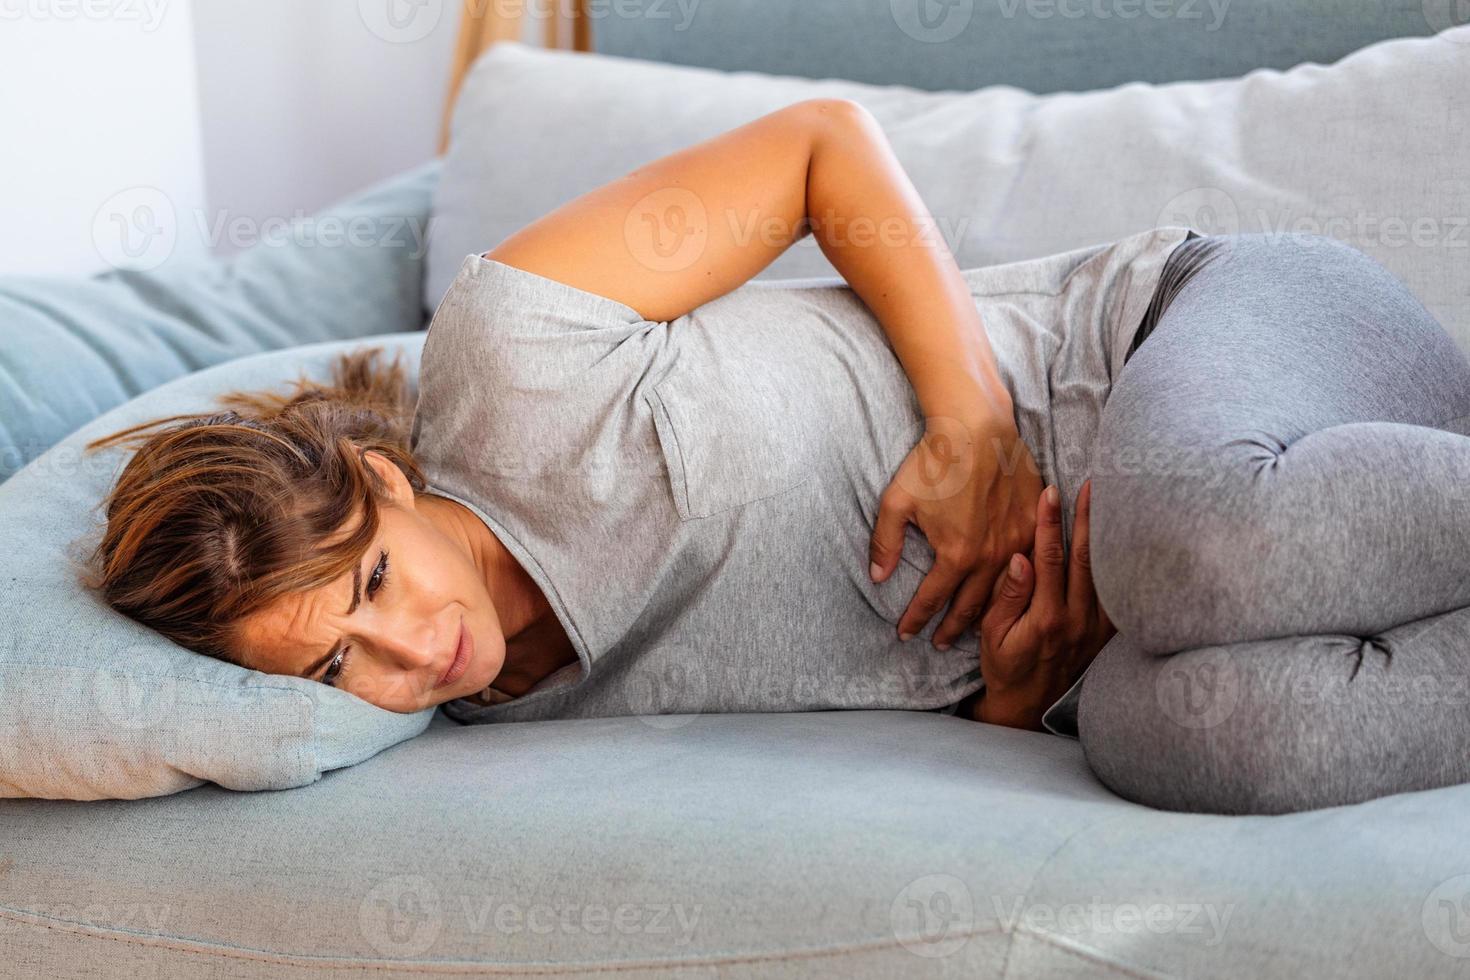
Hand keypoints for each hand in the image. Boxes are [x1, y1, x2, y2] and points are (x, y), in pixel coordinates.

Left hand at [869, 412, 1043, 647]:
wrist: (978, 428)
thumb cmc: (935, 462)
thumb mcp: (896, 502)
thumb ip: (886, 543)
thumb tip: (877, 577)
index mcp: (956, 556)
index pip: (932, 600)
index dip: (916, 619)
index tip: (905, 634)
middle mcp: (991, 557)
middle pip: (969, 605)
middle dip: (951, 628)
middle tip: (938, 643)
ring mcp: (1017, 542)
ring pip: (1003, 592)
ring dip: (985, 614)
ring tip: (973, 630)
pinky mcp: (1033, 524)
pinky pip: (1027, 566)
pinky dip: (1016, 586)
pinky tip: (1009, 594)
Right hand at [970, 478, 1115, 730]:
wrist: (1028, 706)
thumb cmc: (1003, 666)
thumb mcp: (991, 633)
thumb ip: (1008, 595)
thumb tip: (1019, 557)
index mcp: (1046, 616)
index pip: (1049, 558)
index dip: (1050, 523)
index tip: (1050, 493)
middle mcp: (1076, 619)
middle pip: (1085, 558)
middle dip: (1087, 518)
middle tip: (1092, 485)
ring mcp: (1095, 627)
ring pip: (1106, 572)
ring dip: (1108, 536)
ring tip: (1112, 503)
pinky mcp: (1103, 634)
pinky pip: (1116, 594)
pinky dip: (1120, 566)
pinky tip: (1123, 543)